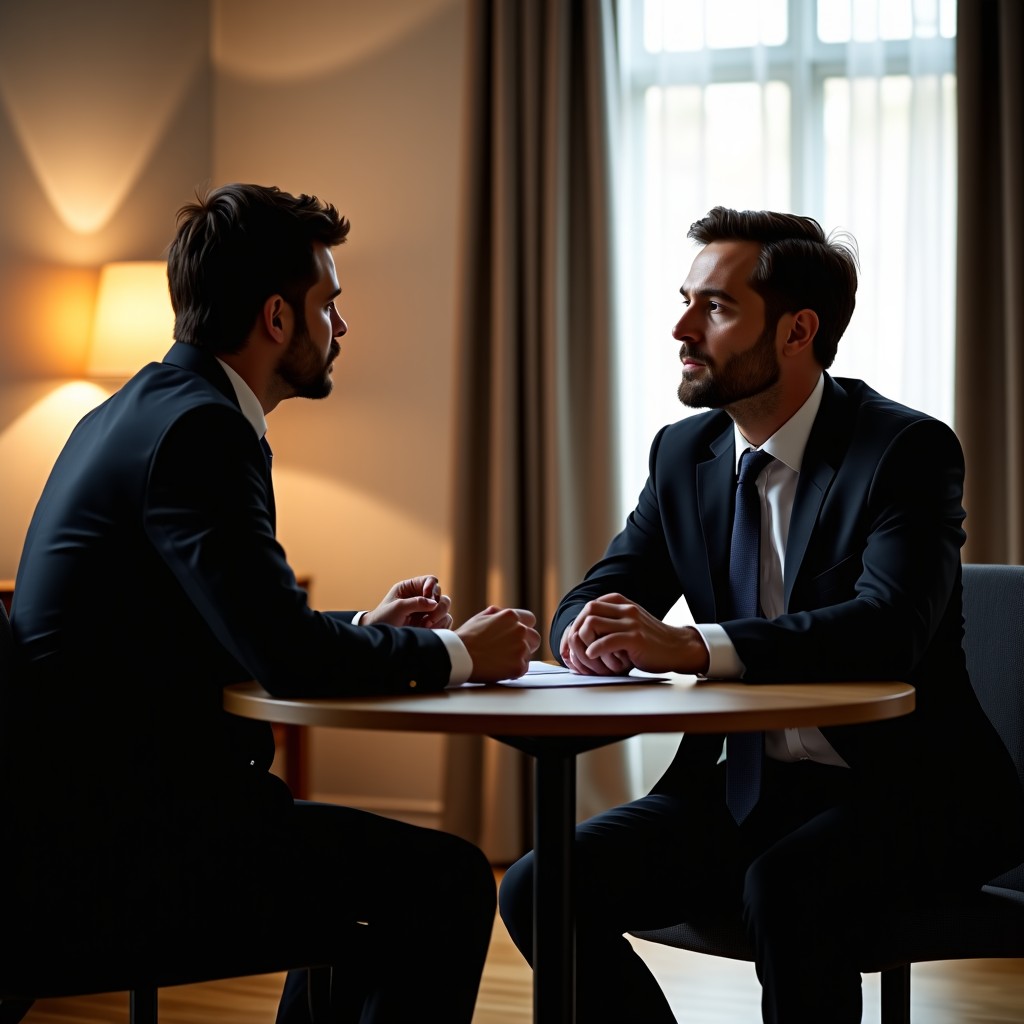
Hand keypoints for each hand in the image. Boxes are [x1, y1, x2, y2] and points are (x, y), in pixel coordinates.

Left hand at [361, 575, 453, 628]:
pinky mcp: (432, 624)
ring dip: (438, 617)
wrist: (381, 639)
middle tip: (428, 618)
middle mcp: (421, 598)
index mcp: (411, 588)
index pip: (430, 580)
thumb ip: (416, 603)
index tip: (427, 595)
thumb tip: (434, 603)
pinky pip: (445, 621)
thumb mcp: (397, 607)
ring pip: (445, 608)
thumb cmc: (383, 619)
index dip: (432, 586)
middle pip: (441, 594)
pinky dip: (440, 626)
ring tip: (425, 626)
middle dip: (437, 605)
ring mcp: (427, 611)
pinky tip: (429, 631)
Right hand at [455, 606, 540, 681]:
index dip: (524, 627)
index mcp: (511, 616)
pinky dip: (514, 670)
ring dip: (519, 656)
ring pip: (529, 654)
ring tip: (501, 659)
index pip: (530, 620)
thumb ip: (496, 614)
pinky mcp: (519, 666)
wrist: (458, 656)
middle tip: (510, 650)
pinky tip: (500, 668)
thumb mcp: (480, 617)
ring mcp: (521, 649)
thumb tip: (503, 613)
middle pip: (535, 638)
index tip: (518, 634)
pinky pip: (523, 668)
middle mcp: (520, 630)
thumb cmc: (466, 638)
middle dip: (526, 643)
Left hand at [561, 593, 709, 675]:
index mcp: (621, 603)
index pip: (589, 606)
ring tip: (588, 654)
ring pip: (592, 624)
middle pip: (588, 610)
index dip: (578, 623)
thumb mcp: (629, 624)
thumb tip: (581, 632)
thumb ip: (610, 622)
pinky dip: (594, 650)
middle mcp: (625, 609)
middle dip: (577, 630)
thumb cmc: (650, 641)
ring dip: (584, 641)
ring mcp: (631, 623)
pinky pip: (607, 641)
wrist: (677, 648)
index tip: (574, 640)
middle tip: (578, 648)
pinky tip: (593, 656)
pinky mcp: (636, 638)